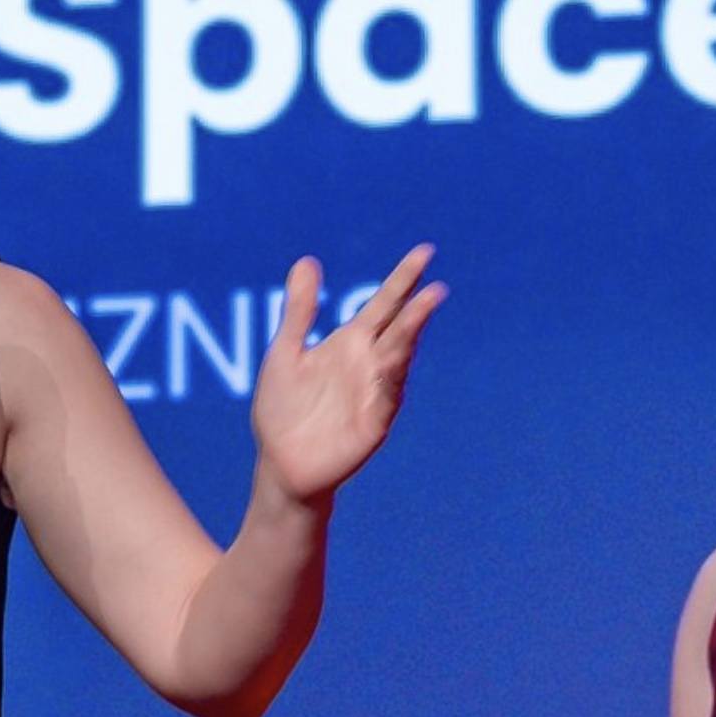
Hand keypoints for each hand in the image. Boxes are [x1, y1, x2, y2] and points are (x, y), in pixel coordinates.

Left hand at [249, 244, 445, 506]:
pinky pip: (386, 397)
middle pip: (398, 328)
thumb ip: (300, 311)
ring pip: (398, 359)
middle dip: (416, 308)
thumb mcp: (286, 352)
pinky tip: (395, 360)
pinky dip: (391, 378)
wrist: (280, 464)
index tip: (425, 252)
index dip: (403, 279)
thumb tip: (307, 261)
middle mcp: (369, 363)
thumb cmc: (283, 409)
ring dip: (410, 336)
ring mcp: (375, 392)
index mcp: (350, 343)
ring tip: (423, 310)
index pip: (384, 304)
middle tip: (435, 285)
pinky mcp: (374, 423)